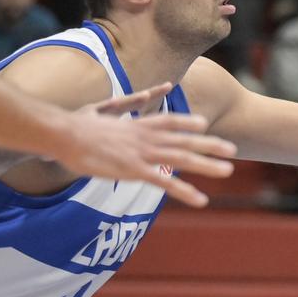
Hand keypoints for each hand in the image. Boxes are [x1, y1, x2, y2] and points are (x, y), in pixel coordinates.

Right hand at [55, 84, 237, 209]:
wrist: (65, 133)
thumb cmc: (77, 124)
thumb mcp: (102, 109)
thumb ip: (122, 104)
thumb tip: (134, 97)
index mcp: (138, 124)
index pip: (170, 120)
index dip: (188, 122)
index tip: (204, 123)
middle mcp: (147, 136)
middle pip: (185, 139)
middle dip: (210, 144)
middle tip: (232, 149)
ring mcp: (143, 153)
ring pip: (183, 158)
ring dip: (207, 165)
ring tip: (228, 170)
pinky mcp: (135, 170)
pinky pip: (166, 183)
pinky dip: (185, 191)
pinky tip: (200, 199)